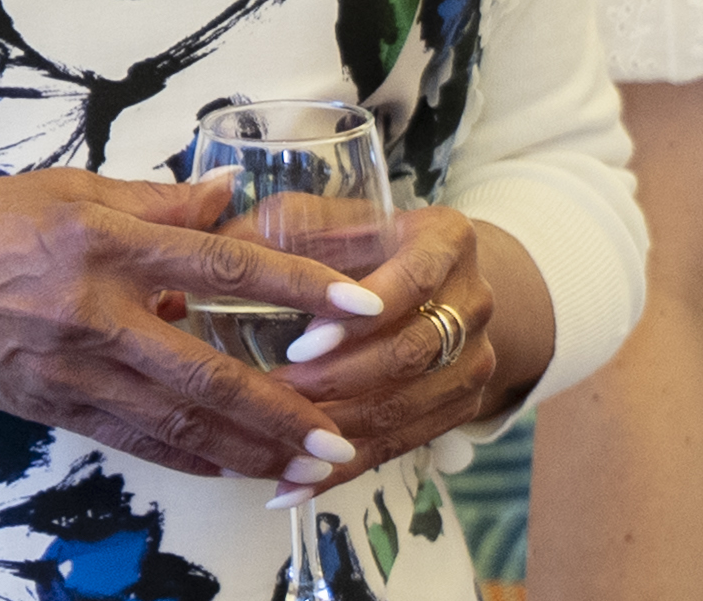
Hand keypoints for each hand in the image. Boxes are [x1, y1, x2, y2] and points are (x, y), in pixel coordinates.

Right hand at [0, 168, 380, 481]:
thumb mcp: (77, 188)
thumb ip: (161, 198)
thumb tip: (232, 195)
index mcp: (115, 241)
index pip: (229, 264)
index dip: (301, 287)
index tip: (361, 304)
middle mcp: (102, 311)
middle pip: (211, 371)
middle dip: (283, 410)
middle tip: (341, 436)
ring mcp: (76, 368)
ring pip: (178, 421)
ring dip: (247, 449)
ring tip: (306, 468)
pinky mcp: (53, 407)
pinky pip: (134, 438)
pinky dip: (188, 455)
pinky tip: (230, 468)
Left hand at [260, 206, 501, 500]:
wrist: (437, 283)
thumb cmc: (368, 246)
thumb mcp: (336, 220)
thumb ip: (290, 228)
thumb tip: (227, 245)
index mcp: (446, 240)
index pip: (412, 280)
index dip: (358, 319)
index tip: (301, 343)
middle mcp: (474, 298)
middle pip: (410, 351)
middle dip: (338, 380)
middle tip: (275, 392)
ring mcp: (474, 357)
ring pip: (405, 407)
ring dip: (336, 429)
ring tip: (276, 439)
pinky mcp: (463, 405)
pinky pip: (401, 445)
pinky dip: (343, 470)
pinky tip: (293, 482)